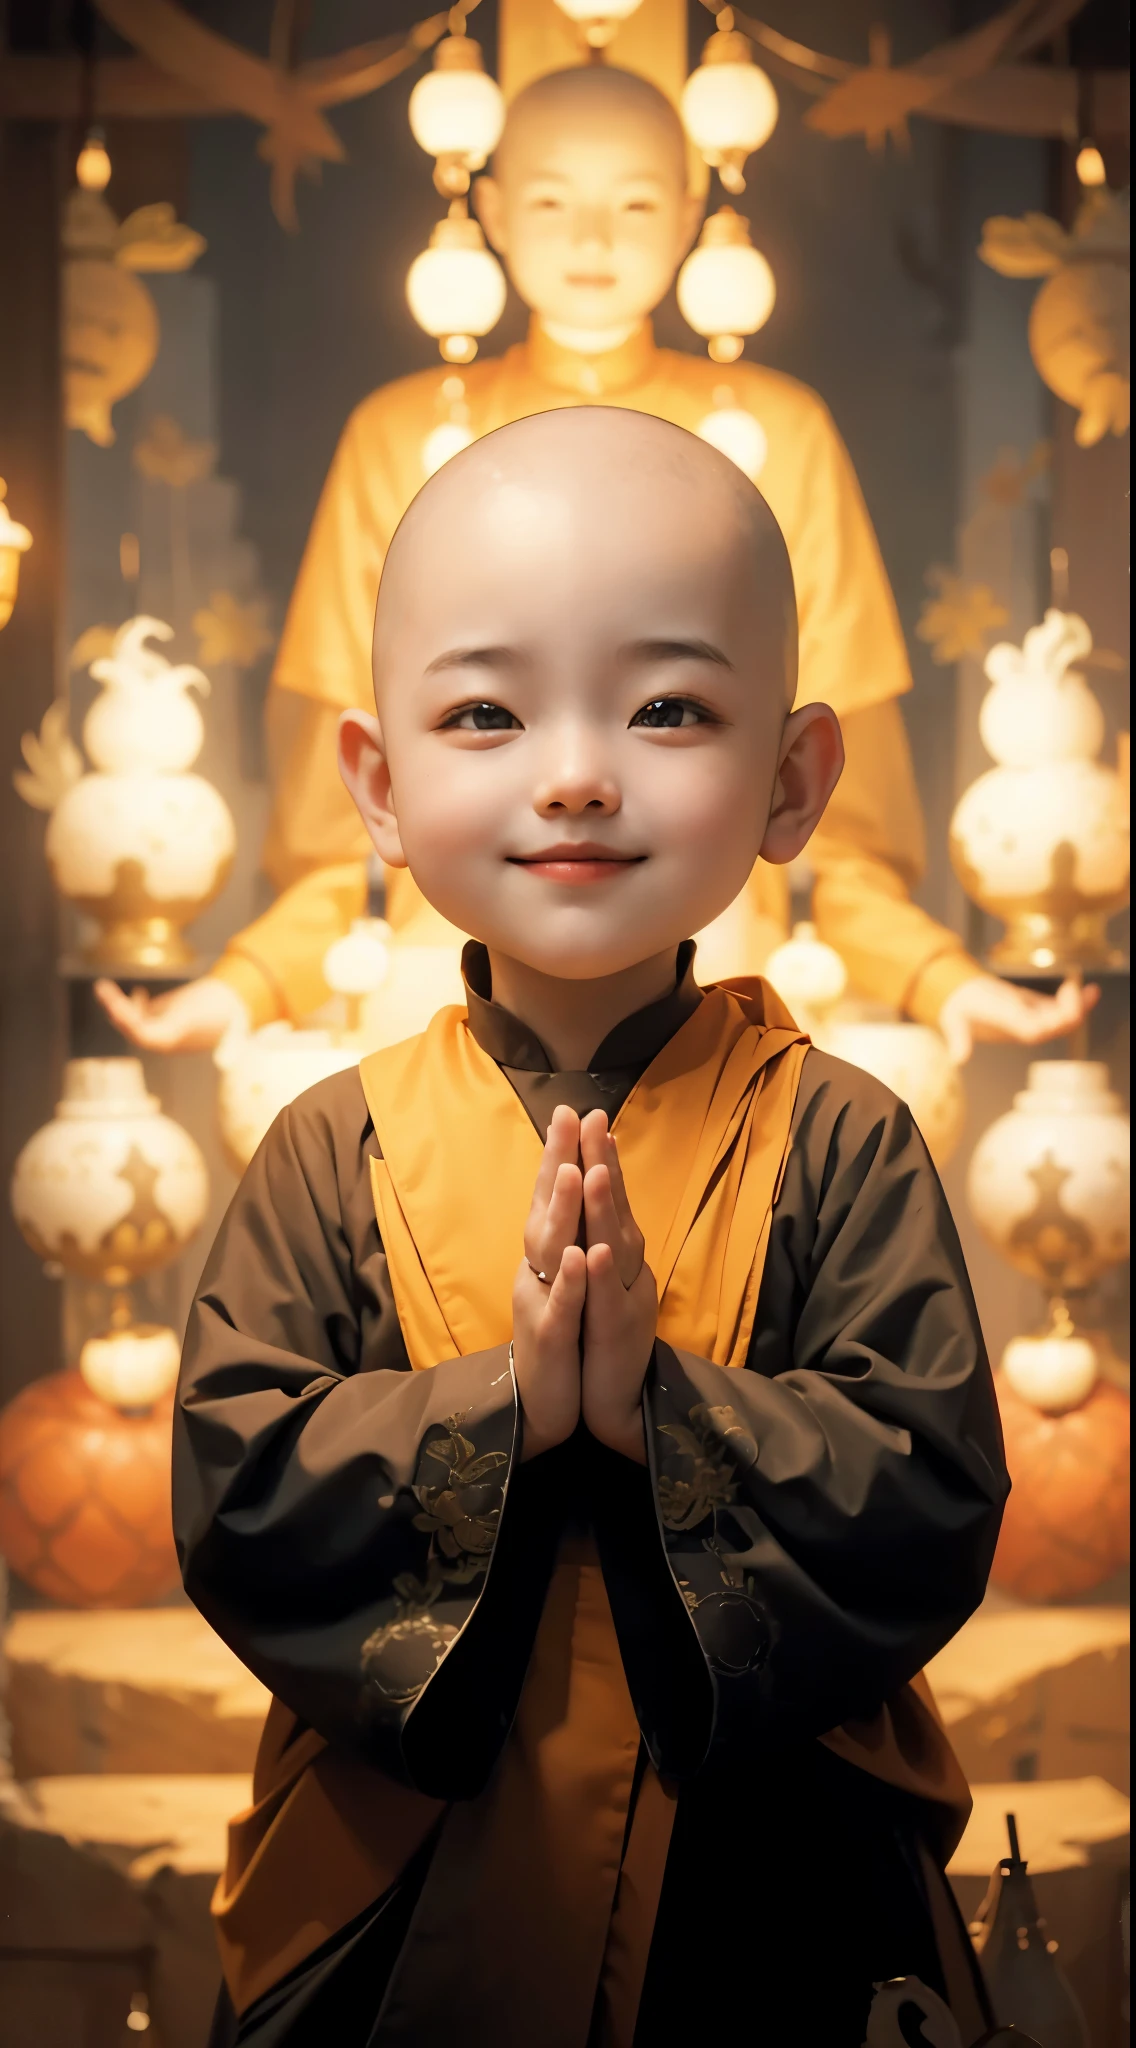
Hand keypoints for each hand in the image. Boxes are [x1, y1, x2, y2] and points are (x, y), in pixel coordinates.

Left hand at [94, 975, 249, 1052]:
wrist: (240, 1007)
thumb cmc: (226, 1011)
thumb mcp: (206, 1014)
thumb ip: (189, 1025)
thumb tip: (178, 1038)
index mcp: (174, 1040)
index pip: (143, 1036)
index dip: (128, 1022)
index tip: (115, 1007)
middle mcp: (166, 1038)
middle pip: (133, 1027)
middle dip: (117, 1009)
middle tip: (103, 989)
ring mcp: (165, 1028)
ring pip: (134, 1020)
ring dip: (119, 1005)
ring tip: (106, 987)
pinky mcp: (167, 1018)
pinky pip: (143, 1016)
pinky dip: (135, 1005)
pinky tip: (138, 993)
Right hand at [512, 1105, 586, 1460]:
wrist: (544, 1406)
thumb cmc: (559, 1337)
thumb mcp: (566, 1280)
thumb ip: (567, 1237)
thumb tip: (578, 1186)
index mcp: (546, 1255)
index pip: (554, 1195)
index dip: (561, 1153)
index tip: (573, 1109)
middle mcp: (537, 1270)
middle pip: (546, 1208)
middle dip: (558, 1162)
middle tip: (567, 1116)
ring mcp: (540, 1302)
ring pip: (551, 1251)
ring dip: (564, 1211)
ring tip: (576, 1171)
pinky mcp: (549, 1340)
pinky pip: (561, 1306)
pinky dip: (570, 1281)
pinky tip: (579, 1255)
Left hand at [579, 1111, 656, 1464]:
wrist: (619, 1402)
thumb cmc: (603, 1338)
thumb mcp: (598, 1282)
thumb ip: (599, 1241)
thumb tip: (590, 1197)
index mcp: (618, 1256)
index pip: (607, 1198)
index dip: (599, 1157)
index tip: (587, 1114)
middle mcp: (628, 1269)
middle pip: (615, 1209)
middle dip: (603, 1163)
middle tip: (594, 1117)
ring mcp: (625, 1299)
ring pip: (616, 1248)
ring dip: (604, 1208)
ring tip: (593, 1170)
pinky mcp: (618, 1335)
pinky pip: (607, 1301)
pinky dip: (600, 1276)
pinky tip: (594, 1251)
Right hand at [938, 973, 1099, 1065]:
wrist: (962, 999)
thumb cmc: (959, 1010)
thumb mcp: (955, 1021)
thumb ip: (958, 1038)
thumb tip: (958, 1059)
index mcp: (1010, 1030)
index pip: (1037, 1031)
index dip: (1054, 1019)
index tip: (1061, 998)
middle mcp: (1027, 1029)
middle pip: (1057, 1027)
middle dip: (1071, 1010)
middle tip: (1074, 988)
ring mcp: (1035, 1020)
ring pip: (1064, 1020)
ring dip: (1079, 1006)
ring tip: (1090, 990)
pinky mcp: (1039, 1010)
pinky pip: (1063, 1009)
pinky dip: (1077, 1001)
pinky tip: (1089, 990)